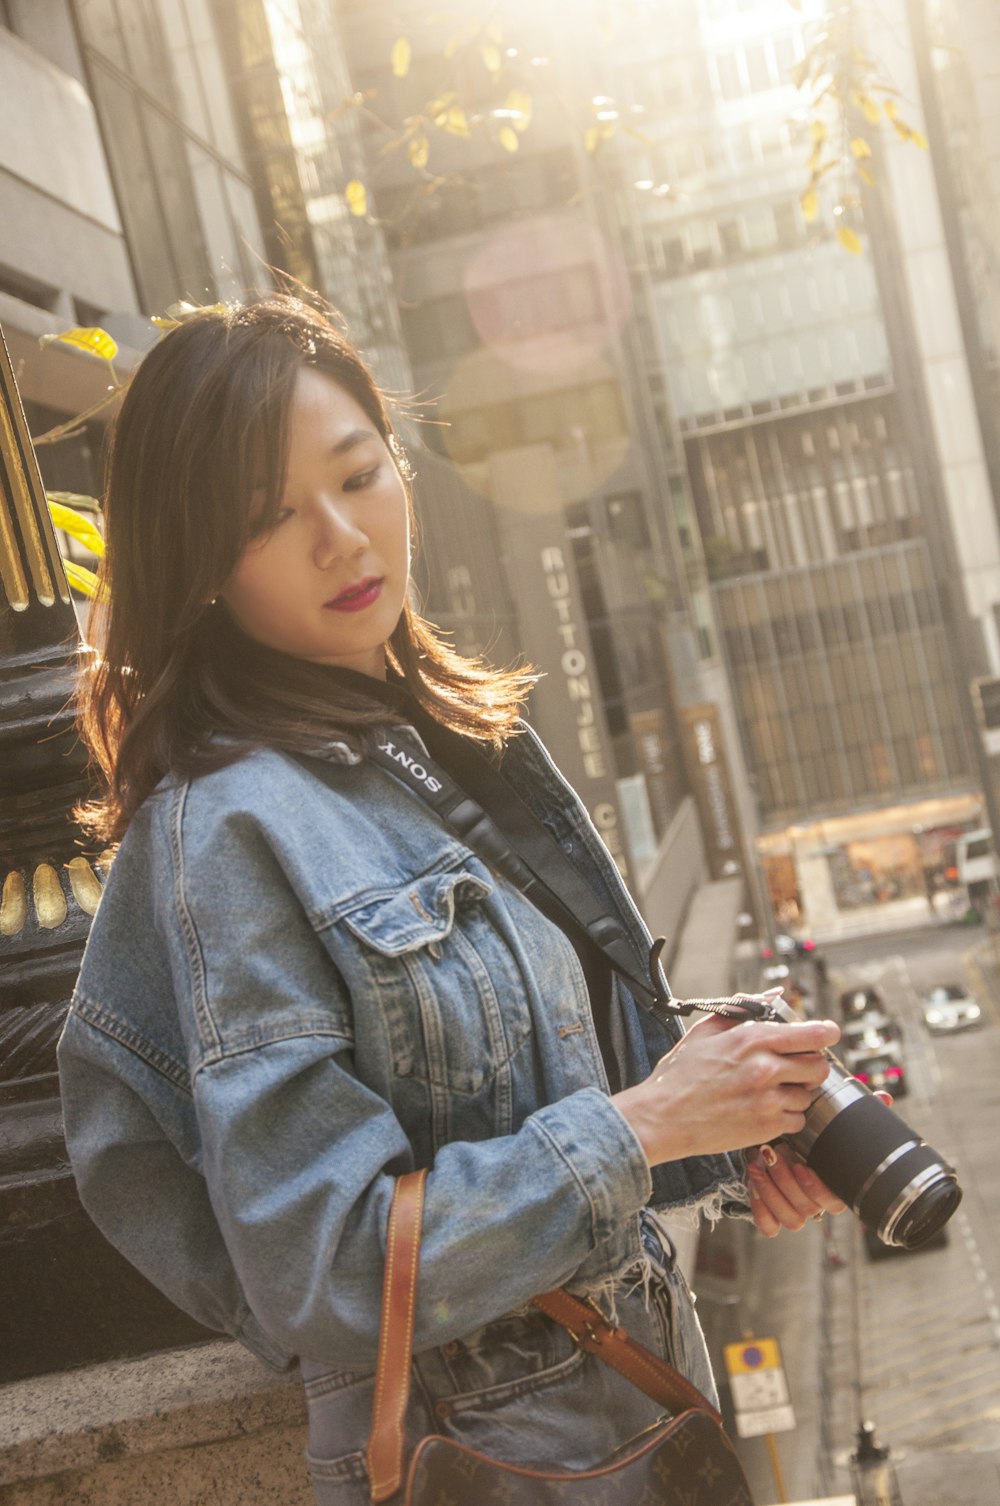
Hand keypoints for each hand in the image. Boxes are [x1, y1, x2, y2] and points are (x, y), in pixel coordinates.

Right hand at [612, 1012, 839, 1167]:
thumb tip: (776, 994)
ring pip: (809, 1094)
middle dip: (810, 1065)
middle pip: (819, 1065)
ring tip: (769, 1091)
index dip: (826, 1034)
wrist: (662, 1117)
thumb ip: (744, 1007)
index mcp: (752, 1039)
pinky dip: (786, 1116)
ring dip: (795, 1092)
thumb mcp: (706, 1030)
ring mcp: (768, 1100)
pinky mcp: (767, 1128)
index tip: (827, 1035)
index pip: (813, 1034)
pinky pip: (797, 1120)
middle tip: (793, 1068)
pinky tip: (763, 1110)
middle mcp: (765, 1068)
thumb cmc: (681, 1073)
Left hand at [749, 1090, 891, 1235]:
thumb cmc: (799, 1135)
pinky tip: (753, 1181)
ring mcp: (793, 1213)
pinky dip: (761, 1206)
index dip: (818, 1188)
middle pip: (808, 1209)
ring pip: (791, 1220)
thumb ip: (852, 1113)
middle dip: (787, 1181)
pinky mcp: (770, 1218)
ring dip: (772, 1191)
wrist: (765, 1144)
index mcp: (832, 1188)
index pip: (834, 1201)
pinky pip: (769, 1227)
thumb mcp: (823, 1121)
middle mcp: (815, 1205)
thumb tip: (884, 1098)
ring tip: (758, 1161)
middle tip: (773, 1153)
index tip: (802, 1164)